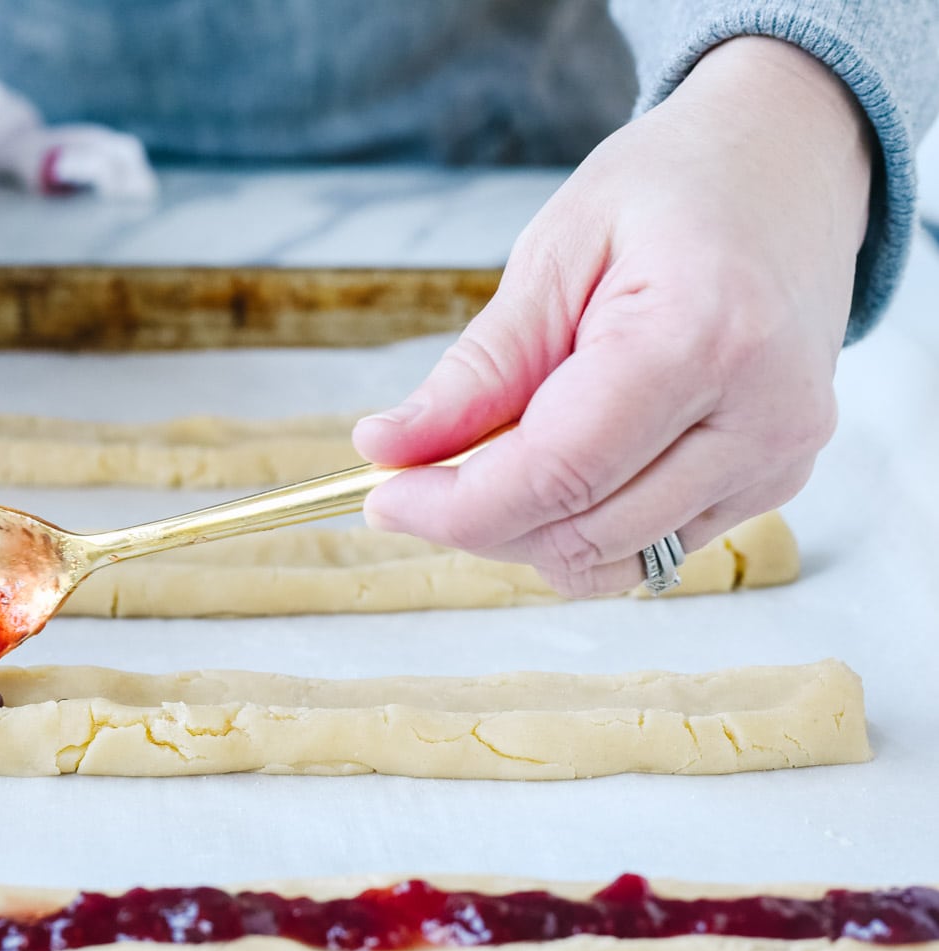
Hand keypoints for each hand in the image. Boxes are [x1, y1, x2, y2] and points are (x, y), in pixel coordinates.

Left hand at [353, 37, 872, 597]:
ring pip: (613, 560)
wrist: (788, 170)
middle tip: (419, 472)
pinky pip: (650, 549)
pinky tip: (565, 458)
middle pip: (581, 532)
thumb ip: (478, 368)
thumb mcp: (554, 253)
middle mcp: (761, 415)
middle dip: (479, 520)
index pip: (557, 475)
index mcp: (702, 336)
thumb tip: (388, 448)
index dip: (455, 507)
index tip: (382, 496)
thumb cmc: (672, 191)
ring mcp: (778, 459)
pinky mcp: (775, 484)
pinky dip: (583, 524)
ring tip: (499, 451)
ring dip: (528, 530)